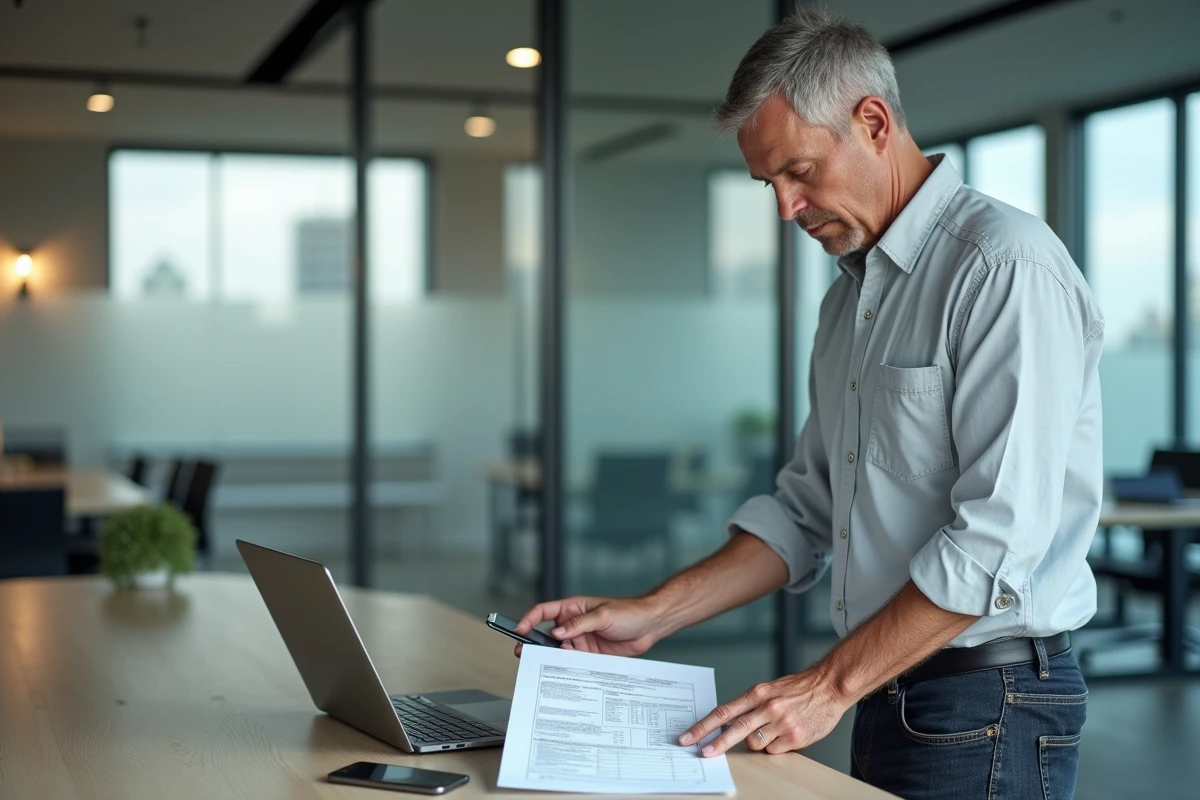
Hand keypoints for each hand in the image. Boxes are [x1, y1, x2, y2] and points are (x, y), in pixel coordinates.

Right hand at [512, 596, 661, 657]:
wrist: (651, 626)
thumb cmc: (629, 612)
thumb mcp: (603, 615)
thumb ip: (579, 624)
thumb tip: (557, 633)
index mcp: (572, 608)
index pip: (543, 612)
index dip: (528, 620)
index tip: (519, 630)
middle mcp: (574, 625)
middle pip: (547, 635)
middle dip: (535, 645)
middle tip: (524, 655)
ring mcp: (581, 641)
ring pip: (560, 652)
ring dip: (553, 659)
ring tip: (546, 667)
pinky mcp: (591, 655)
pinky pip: (575, 663)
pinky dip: (569, 668)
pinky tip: (566, 674)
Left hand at [679, 667, 851, 755]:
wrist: (830, 686)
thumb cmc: (798, 688)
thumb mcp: (769, 689)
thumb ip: (750, 705)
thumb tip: (727, 725)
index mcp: (757, 693)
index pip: (724, 712)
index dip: (704, 726)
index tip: (689, 736)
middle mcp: (768, 707)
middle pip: (735, 729)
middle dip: (716, 744)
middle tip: (702, 753)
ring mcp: (782, 723)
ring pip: (755, 744)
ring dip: (757, 743)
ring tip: (771, 731)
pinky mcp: (796, 737)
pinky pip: (774, 751)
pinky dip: (775, 747)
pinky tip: (786, 734)